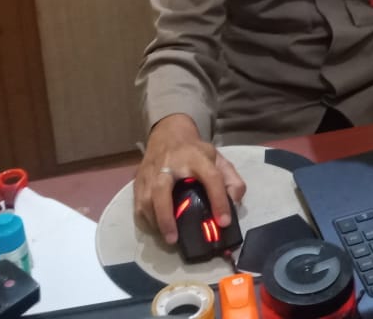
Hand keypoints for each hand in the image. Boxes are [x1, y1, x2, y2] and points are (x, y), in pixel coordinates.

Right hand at [133, 114, 246, 244]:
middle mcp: (170, 164)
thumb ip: (231, 179)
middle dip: (166, 217)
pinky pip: (138, 203)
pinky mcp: (139, 179)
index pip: (210, 178)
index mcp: (196, 158)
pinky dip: (146, 219)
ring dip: (155, 222)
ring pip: (146, 199)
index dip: (219, 200)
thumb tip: (234, 201)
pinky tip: (158, 227)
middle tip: (175, 239)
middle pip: (162, 190)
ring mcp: (151, 172)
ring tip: (168, 238)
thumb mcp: (217, 158)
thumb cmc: (194, 152)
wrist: (169, 134)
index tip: (224, 222)